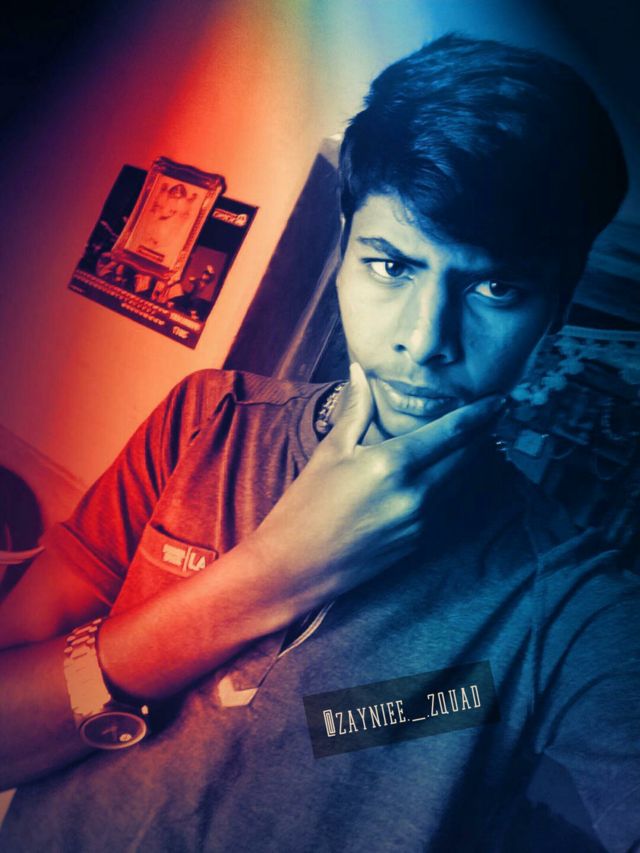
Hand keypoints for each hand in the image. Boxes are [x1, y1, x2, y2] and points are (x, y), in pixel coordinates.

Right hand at [243, 363, 502, 614]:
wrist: (297, 566)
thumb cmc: (307, 504)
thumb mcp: (331, 451)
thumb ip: (355, 410)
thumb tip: (359, 371)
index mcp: (393, 463)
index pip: (452, 433)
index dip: (481, 414)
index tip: (500, 400)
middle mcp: (415, 493)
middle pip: (466, 458)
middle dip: (483, 435)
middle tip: (495, 415)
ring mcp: (420, 522)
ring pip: (460, 483)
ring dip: (471, 461)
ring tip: (480, 439)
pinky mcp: (418, 542)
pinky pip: (446, 506)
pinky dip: (453, 485)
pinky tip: (450, 474)